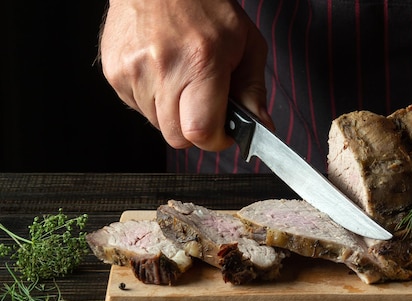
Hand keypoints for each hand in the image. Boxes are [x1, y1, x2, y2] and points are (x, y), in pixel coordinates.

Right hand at [99, 0, 270, 150]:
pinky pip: (138, 108)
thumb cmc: (205, 7)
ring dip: (173, 114)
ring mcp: (132, 72)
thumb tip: (261, 127)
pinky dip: (153, 100)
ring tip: (182, 79)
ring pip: (157, 124)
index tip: (223, 132)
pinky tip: (162, 73)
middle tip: (206, 104)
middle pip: (177, 137)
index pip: (200, 132)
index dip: (216, 140)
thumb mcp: (246, 44)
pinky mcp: (113, 73)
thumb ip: (253, 91)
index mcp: (200, 62)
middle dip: (196, 129)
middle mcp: (162, 69)